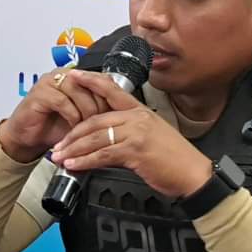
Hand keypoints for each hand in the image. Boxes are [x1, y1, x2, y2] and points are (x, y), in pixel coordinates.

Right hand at [0, 69, 110, 162]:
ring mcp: (50, 81)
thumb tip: (122, 112)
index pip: (101, 79)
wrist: (28, 137)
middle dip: (99, 108)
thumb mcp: (83, 118)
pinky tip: (71, 127)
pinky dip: (70, 116)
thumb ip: (98, 109)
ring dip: (85, 113)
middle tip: (99, 125)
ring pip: (78, 92)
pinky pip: (62, 101)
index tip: (115, 116)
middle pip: (92, 85)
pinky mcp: (40, 92)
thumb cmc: (54, 127)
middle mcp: (64, 74)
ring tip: (85, 128)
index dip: (110, 98)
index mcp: (77, 77)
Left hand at [49, 71, 212, 198]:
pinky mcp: (135, 150)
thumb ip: (126, 134)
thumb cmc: (174, 159)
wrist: (194, 175)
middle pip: (95, 120)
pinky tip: (74, 165)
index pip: (112, 90)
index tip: (74, 75)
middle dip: (72, 133)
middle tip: (57, 144)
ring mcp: (137, 133)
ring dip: (74, 149)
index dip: (91, 81)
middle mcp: (138, 118)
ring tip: (59, 157)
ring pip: (96, 137)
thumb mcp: (150, 138)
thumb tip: (103, 144)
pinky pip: (103, 154)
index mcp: (141, 111)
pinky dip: (85, 161)